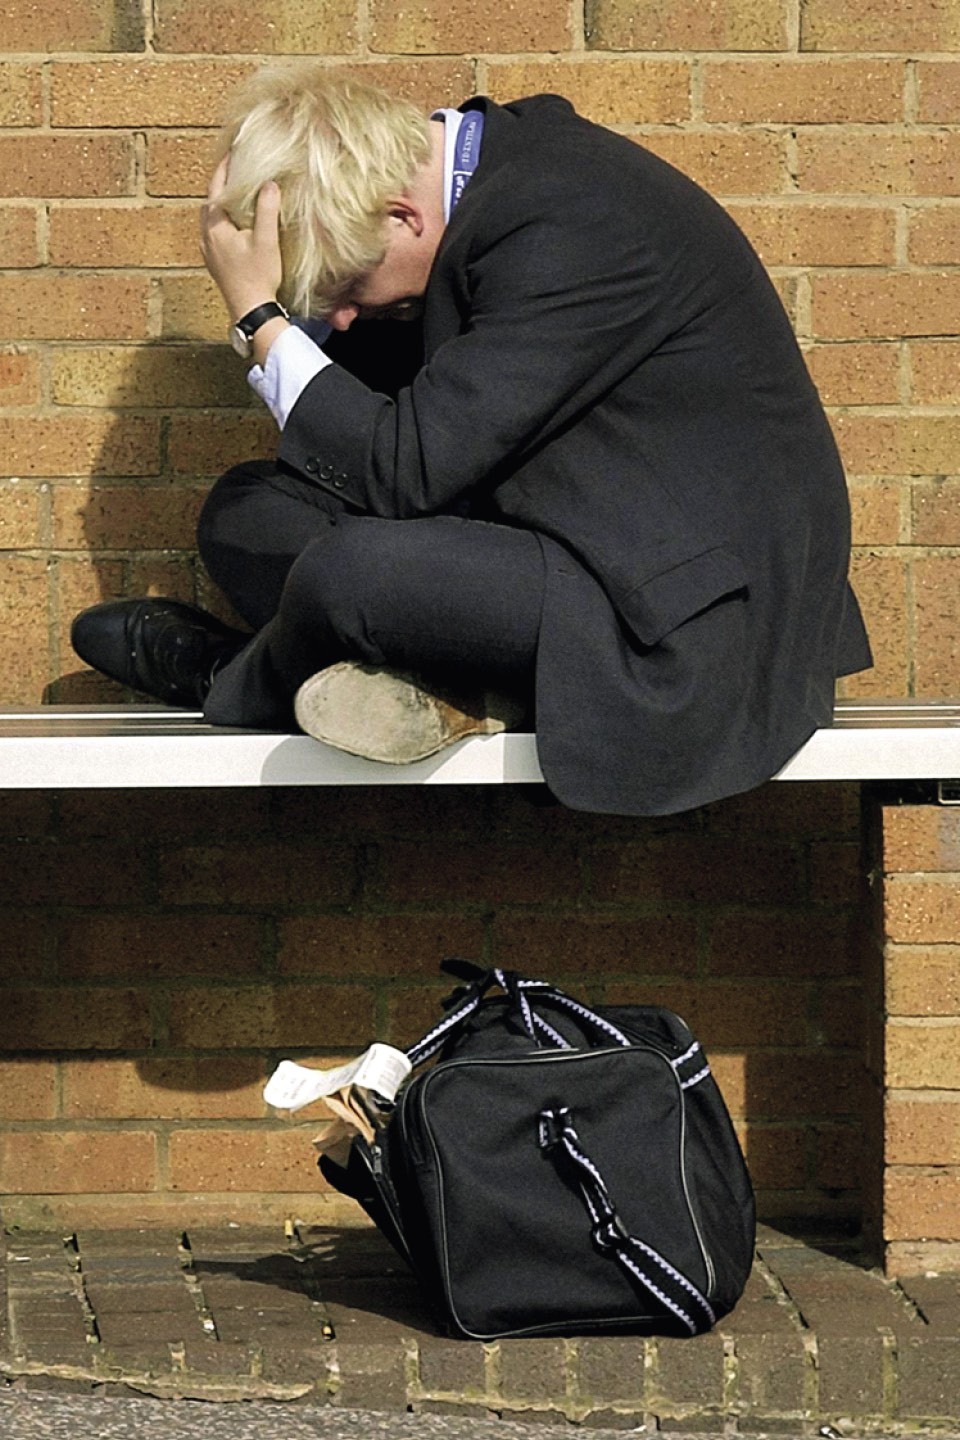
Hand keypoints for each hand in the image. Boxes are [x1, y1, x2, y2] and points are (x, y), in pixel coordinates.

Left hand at [200, 154, 283, 321]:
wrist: (250, 311)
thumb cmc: (258, 277)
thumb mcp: (266, 240)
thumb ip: (266, 210)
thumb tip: (269, 184)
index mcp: (215, 226)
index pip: (216, 187)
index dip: (225, 168)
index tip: (233, 152)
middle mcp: (207, 236)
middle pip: (210, 201)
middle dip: (221, 184)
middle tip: (235, 169)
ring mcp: (209, 251)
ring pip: (210, 217)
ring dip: (221, 203)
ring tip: (236, 194)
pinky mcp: (214, 262)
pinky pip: (214, 232)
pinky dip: (222, 220)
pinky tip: (235, 223)